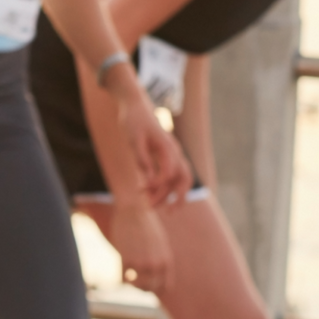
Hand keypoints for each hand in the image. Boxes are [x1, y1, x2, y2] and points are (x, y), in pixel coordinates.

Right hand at [110, 200, 171, 293]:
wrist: (134, 210)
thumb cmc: (146, 224)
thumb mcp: (160, 243)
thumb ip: (160, 260)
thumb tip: (155, 275)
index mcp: (166, 261)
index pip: (165, 287)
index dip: (157, 290)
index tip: (150, 288)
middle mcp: (155, 265)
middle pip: (150, 289)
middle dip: (143, 288)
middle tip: (136, 284)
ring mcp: (140, 263)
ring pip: (136, 286)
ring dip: (132, 284)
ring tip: (128, 280)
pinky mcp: (125, 260)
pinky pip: (122, 279)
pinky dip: (120, 278)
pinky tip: (120, 272)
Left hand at [116, 85, 191, 206]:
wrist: (135, 105)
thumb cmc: (133, 120)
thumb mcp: (133, 140)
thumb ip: (142, 158)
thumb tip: (148, 179)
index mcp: (168, 146)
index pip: (170, 172)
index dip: (158, 185)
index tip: (142, 188)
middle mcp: (173, 151)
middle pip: (184, 178)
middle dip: (179, 197)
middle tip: (169, 213)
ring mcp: (171, 153)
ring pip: (177, 179)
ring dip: (167, 194)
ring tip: (151, 206)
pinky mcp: (164, 156)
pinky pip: (169, 175)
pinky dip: (161, 186)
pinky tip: (147, 192)